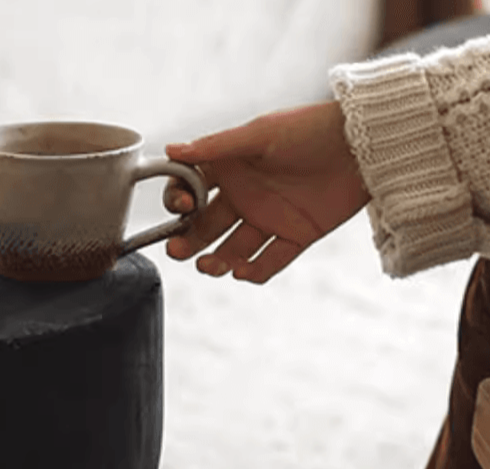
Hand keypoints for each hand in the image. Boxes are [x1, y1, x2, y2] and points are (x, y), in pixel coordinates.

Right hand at [162, 99, 371, 283]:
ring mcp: (269, 219)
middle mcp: (246, 197)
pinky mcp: (295, 237)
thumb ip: (215, 147)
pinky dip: (253, 272)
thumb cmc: (311, 129)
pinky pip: (268, 263)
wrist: (365, 143)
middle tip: (178, 251)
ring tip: (212, 266)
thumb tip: (170, 151)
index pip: (191, 191)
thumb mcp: (260, 134)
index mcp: (231, 169)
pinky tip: (243, 271)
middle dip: (188, 242)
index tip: (184, 207)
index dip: (180, 202)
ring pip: (231, 251)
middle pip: (205, 228)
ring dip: (216, 262)